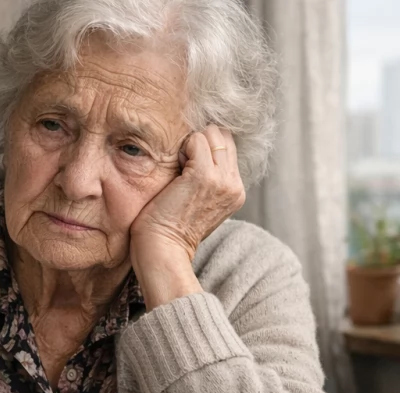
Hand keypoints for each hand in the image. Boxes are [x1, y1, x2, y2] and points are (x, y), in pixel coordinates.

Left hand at [130, 125, 245, 263]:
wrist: (163, 249)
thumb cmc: (170, 229)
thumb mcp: (200, 204)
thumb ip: (209, 180)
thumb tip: (198, 151)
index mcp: (235, 191)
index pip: (228, 148)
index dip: (206, 149)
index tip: (187, 170)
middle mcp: (234, 185)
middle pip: (223, 137)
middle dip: (200, 142)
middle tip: (182, 168)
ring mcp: (222, 180)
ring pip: (213, 134)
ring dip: (191, 145)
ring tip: (180, 171)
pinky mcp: (205, 176)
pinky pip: (196, 140)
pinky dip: (182, 148)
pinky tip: (175, 172)